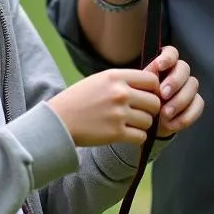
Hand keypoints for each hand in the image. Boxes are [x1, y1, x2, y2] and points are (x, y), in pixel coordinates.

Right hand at [47, 68, 162, 146]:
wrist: (58, 120)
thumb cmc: (79, 99)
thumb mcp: (100, 80)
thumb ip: (123, 81)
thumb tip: (150, 84)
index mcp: (116, 76)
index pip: (151, 80)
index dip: (153, 90)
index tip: (147, 96)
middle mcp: (120, 93)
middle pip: (154, 102)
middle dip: (150, 110)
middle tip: (140, 113)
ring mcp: (118, 113)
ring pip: (149, 121)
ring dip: (143, 125)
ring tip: (130, 124)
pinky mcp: (116, 133)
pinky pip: (141, 136)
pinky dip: (137, 137)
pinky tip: (127, 134)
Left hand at [145, 45, 203, 137]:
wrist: (146, 124)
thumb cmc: (140, 103)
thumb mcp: (137, 92)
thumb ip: (143, 83)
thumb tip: (148, 77)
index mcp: (163, 64)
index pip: (171, 53)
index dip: (167, 58)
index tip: (159, 66)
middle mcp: (178, 72)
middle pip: (184, 68)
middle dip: (174, 81)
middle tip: (163, 95)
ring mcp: (188, 87)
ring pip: (193, 85)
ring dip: (180, 100)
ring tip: (165, 114)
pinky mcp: (195, 102)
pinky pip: (198, 104)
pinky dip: (186, 115)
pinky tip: (171, 124)